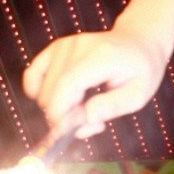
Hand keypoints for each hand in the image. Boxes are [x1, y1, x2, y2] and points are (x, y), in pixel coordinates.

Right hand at [22, 21, 169, 138]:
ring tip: (81, 108)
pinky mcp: (56, 47)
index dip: (61, 113)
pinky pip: (32, 74)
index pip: (67, 85)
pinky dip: (37, 92)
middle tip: (85, 122)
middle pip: (52, 88)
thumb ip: (113, 106)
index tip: (68, 132)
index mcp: (101, 56)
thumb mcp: (139, 93)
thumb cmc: (141, 70)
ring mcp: (65, 44)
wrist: (138, 41)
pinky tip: (58, 100)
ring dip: (54, 107)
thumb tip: (86, 119)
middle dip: (60, 115)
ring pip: (41, 87)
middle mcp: (79, 46)